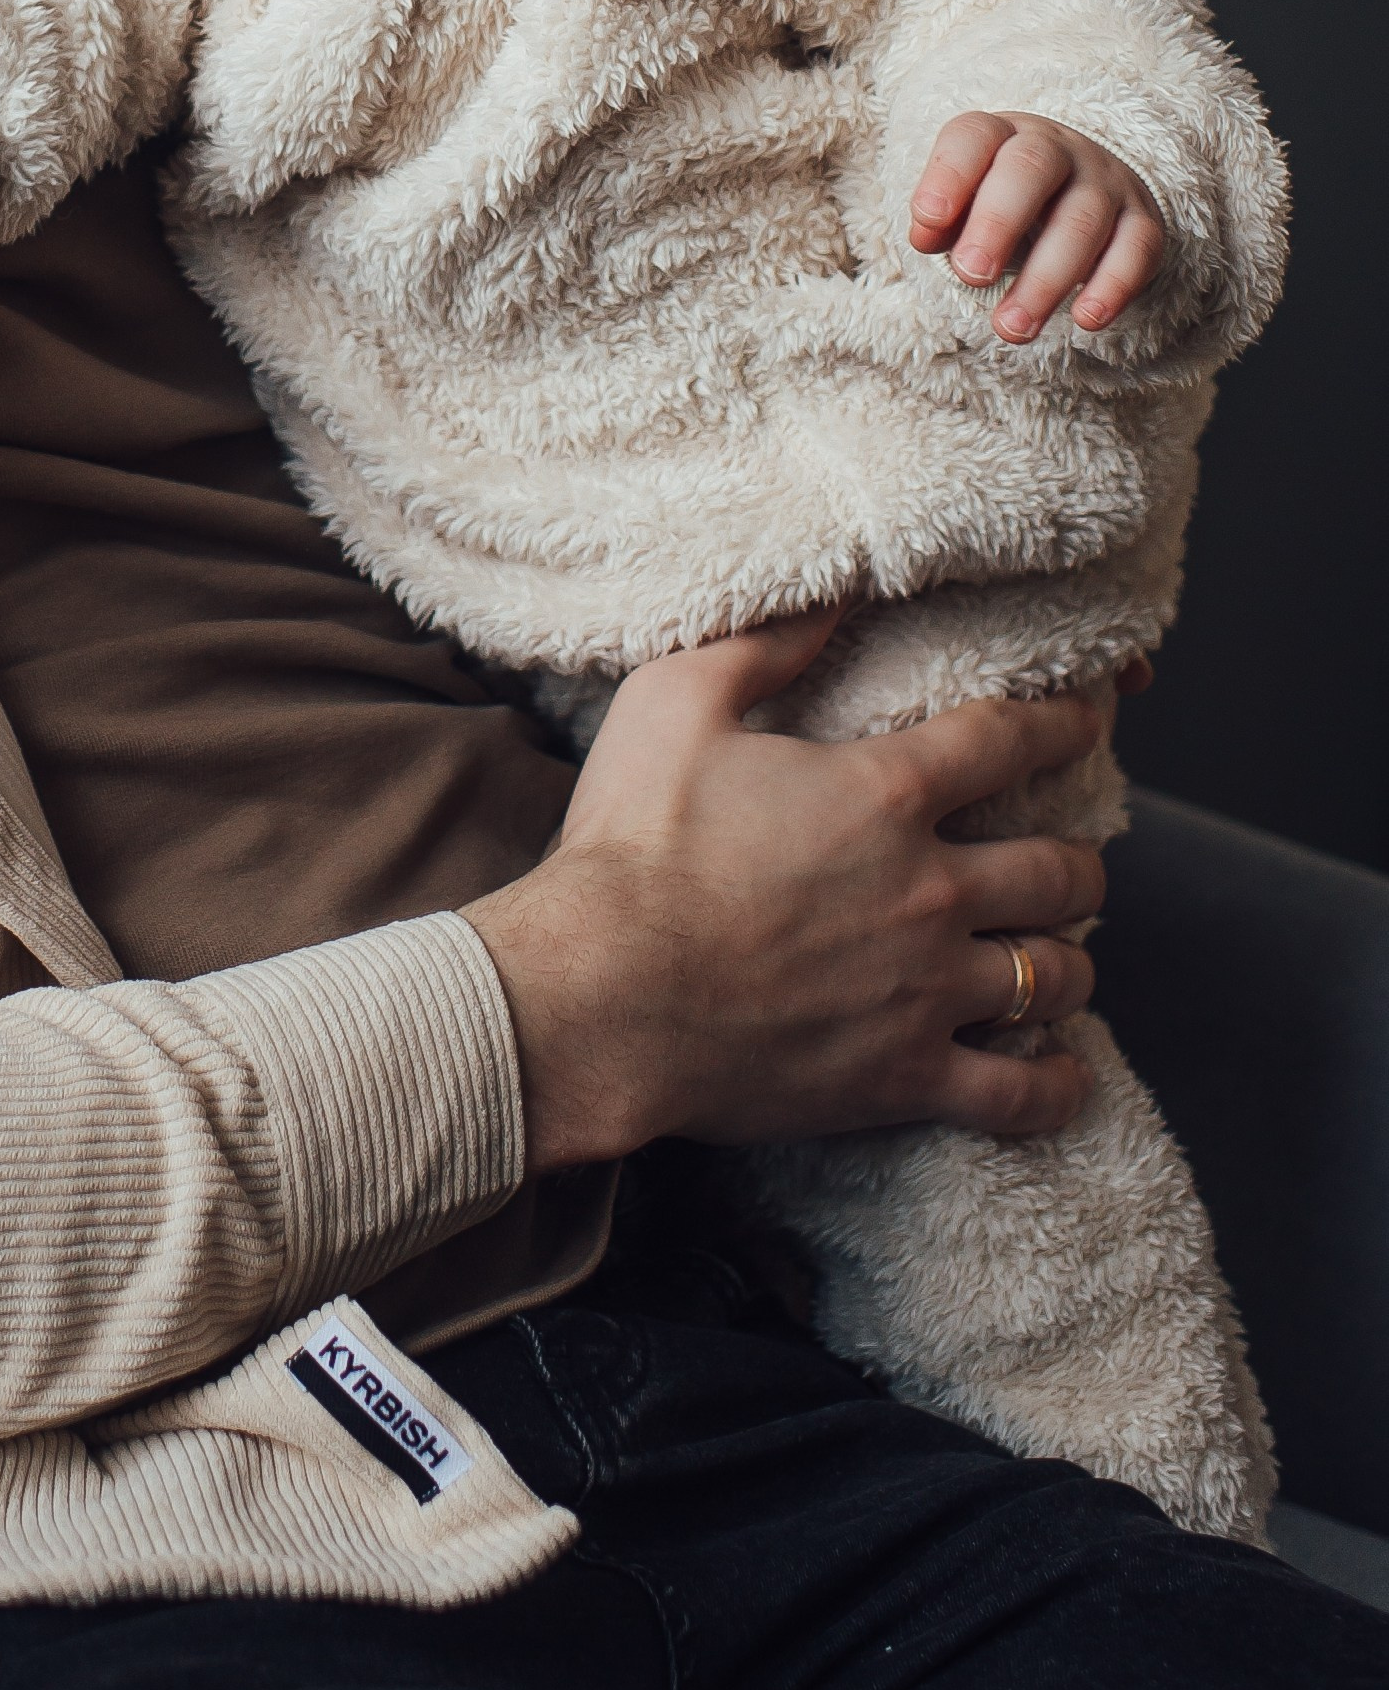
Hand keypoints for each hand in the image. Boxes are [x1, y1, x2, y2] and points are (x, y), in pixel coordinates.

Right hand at [463, 613, 1109, 1175]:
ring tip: (1055, 954)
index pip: (1011, 740)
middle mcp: (930, 890)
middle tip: (1068, 858)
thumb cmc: (630, 846)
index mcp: (885, 794)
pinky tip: (1063, 1071)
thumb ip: (764, 644)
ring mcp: (927, 990)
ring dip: (1067, 958)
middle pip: (1062, 869)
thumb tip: (833, 595)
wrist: (598, 994)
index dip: (1065, 721)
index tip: (1090, 719)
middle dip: (1077, 858)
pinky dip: (1057, 1084)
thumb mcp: (675, 704)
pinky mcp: (905, 1076)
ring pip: (1054, 974)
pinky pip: (1021, 1093)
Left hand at [907, 109, 1166, 341]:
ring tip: (1012, 328)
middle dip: (997, 224)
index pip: (974, 137)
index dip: (949, 175)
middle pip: (1031, 170)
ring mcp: (1104, 182)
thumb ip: (940, 220)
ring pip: (1083, 220)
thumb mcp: (964, 203)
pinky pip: (1137, 247)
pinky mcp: (1141, 220)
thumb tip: (926, 237)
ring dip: (1046, 279)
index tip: (928, 219)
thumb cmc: (1001, 202)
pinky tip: (1086, 318)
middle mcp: (1056, 149)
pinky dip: (1113, 285)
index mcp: (1001, 136)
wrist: (1077, 187)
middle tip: (970, 275)